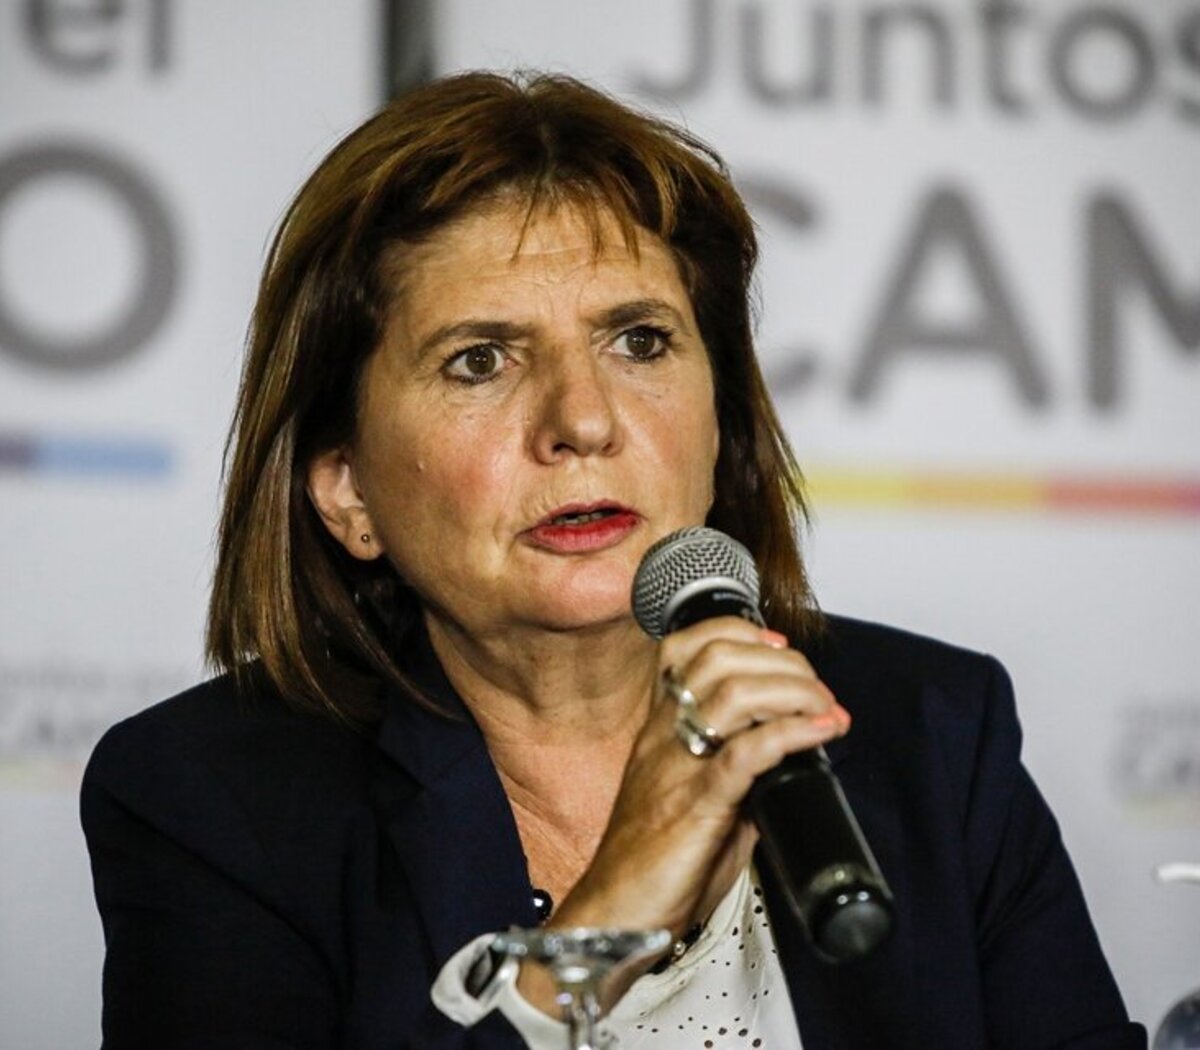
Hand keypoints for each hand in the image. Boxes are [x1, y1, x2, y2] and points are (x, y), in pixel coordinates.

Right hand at [518, 616, 848, 1009]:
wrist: (615, 915)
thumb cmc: (650, 863)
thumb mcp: (693, 800)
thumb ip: (734, 772)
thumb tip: (788, 759)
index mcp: (659, 729)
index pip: (686, 646)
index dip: (739, 633)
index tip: (780, 649)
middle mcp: (663, 736)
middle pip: (718, 657)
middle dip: (782, 662)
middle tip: (817, 689)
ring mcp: (677, 766)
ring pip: (733, 692)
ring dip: (793, 690)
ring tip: (825, 708)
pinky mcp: (696, 805)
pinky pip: (745, 752)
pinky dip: (792, 733)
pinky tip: (822, 732)